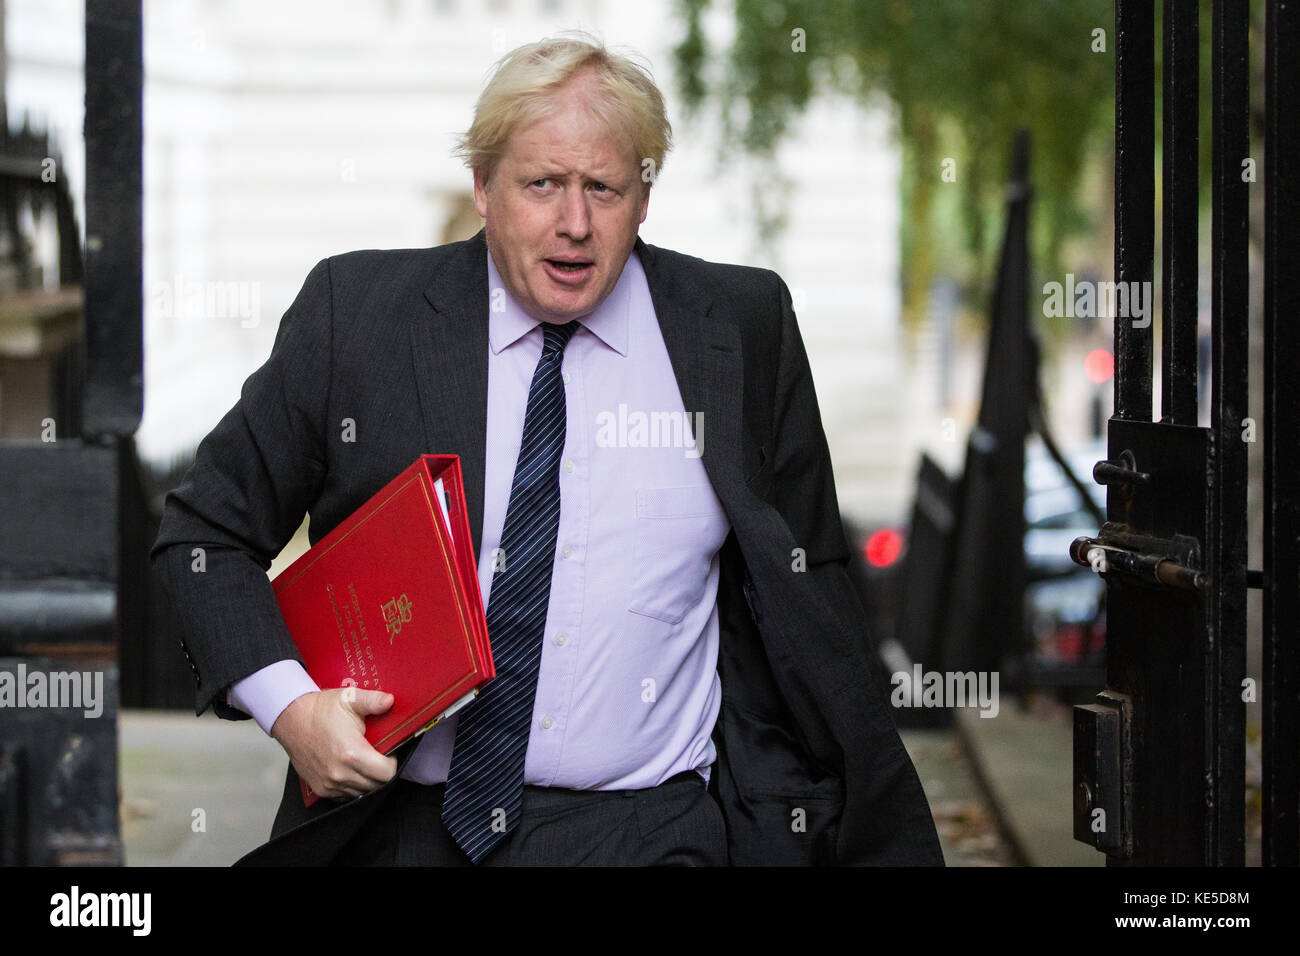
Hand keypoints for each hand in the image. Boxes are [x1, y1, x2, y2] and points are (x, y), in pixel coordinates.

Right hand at [269, 688, 397, 800]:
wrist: (291, 719)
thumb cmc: (320, 709)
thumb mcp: (349, 698)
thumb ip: (373, 700)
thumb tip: (390, 701)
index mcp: (352, 753)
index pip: (387, 773)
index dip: (393, 761)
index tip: (389, 751)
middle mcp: (340, 774)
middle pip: (377, 785)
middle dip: (382, 771)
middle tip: (379, 754)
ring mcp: (329, 784)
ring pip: (362, 793)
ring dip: (368, 780)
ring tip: (365, 760)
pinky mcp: (321, 789)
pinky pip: (347, 796)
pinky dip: (354, 786)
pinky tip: (352, 769)